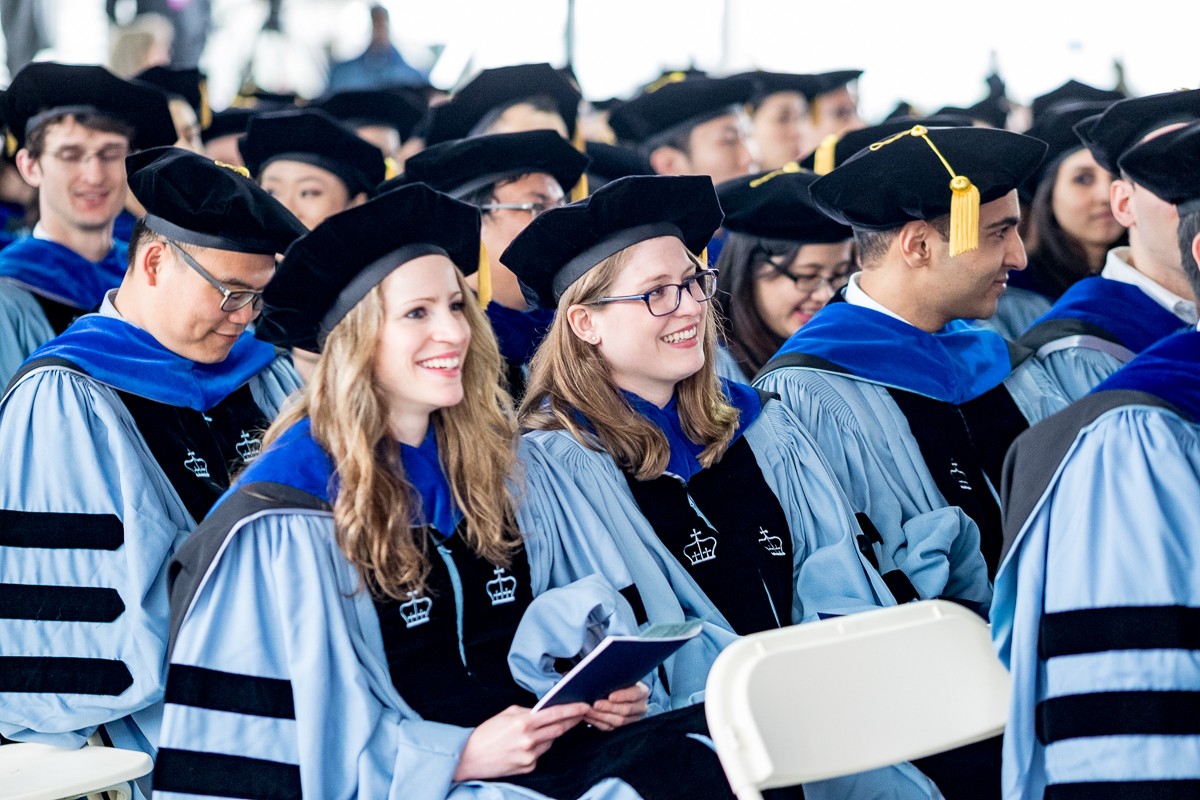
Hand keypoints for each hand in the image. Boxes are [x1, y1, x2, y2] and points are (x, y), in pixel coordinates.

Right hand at [453, 702, 589, 781]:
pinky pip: (540, 754)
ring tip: (541, 729)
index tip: (584, 706)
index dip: (573, 710)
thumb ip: (528, 712)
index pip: (556, 714)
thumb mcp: (506, 714)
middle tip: (580, 714)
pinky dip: (538, 747)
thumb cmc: (486, 733)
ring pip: (550, 742)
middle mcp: (529, 740)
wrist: (469, 758)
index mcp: (524, 723)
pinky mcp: (528, 767)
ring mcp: (530, 756)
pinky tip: (526, 745)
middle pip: (559, 729)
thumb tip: (544, 711)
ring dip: (551, 734)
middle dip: (572, 721)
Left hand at [584, 682, 649, 730]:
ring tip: (588, 710)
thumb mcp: (623, 678)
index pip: (634, 694)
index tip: (610, 696)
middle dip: (608, 707)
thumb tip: (603, 678)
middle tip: (595, 704)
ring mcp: (633, 719)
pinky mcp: (622, 728)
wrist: (623, 693)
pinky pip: (610, 728)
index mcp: (642, 692)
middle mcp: (641, 707)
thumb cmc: (620, 682)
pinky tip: (588, 716)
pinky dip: (597, 722)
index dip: (622, 696)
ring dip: (601, 716)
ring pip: (618, 721)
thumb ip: (617, 679)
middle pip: (626, 710)